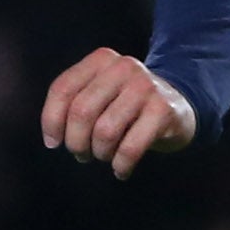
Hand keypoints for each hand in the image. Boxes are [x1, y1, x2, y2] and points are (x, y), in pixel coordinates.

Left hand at [39, 48, 195, 177]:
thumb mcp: (100, 93)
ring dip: (100, 153)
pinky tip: (121, 170)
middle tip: (81, 154)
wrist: (178, 105)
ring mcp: (146, 86)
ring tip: (104, 156)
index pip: (62, 89)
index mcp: (101, 59)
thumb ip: (73, 104)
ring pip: (104, 131)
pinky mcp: (163, 110)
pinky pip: (131, 147)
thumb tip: (53, 138)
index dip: (51, 121)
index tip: (53, 142)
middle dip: (75, 142)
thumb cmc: (126, 105)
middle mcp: (124, 67)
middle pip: (81, 112)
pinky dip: (121, 165)